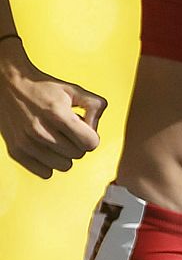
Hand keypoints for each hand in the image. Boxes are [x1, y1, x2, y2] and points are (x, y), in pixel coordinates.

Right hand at [0, 38, 106, 178]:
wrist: (9, 87)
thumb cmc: (45, 88)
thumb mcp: (74, 89)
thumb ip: (95, 106)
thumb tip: (95, 130)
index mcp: (58, 115)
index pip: (91, 143)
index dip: (92, 136)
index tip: (84, 129)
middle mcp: (41, 132)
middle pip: (79, 154)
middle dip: (78, 143)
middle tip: (67, 130)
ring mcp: (26, 144)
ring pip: (64, 166)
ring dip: (65, 154)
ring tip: (56, 137)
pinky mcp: (16, 152)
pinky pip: (46, 173)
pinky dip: (49, 163)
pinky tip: (46, 147)